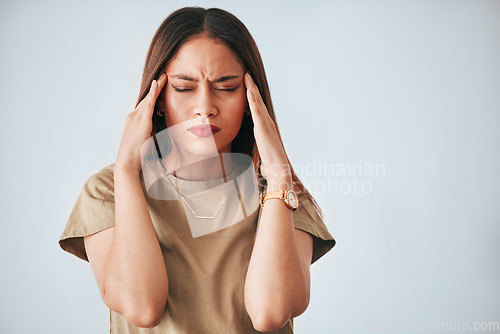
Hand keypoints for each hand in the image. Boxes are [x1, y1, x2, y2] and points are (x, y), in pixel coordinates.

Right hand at [116, 72, 167, 173]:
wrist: (126, 163)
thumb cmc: (136, 157)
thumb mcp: (144, 143)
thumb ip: (150, 136)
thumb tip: (159, 134)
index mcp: (133, 122)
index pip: (144, 106)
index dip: (152, 96)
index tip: (159, 86)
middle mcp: (132, 117)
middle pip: (146, 100)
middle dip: (155, 88)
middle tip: (163, 76)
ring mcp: (136, 118)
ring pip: (148, 99)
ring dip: (156, 87)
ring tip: (164, 77)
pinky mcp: (141, 122)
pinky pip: (148, 104)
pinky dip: (153, 93)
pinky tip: (157, 84)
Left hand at [243, 72, 290, 186]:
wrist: (279, 169)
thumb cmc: (271, 165)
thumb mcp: (264, 155)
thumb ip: (262, 151)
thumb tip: (262, 159)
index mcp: (266, 128)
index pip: (258, 109)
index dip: (253, 98)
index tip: (247, 87)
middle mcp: (267, 123)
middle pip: (258, 102)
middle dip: (253, 88)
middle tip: (247, 75)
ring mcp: (265, 124)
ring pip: (257, 102)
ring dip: (252, 88)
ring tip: (246, 76)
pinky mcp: (262, 127)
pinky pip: (256, 109)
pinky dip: (253, 98)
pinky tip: (248, 89)